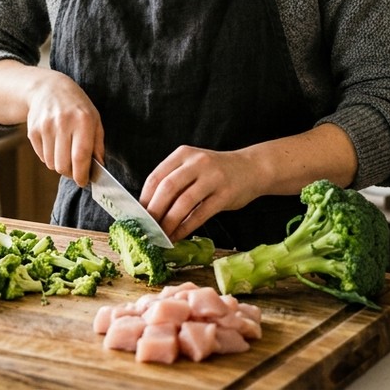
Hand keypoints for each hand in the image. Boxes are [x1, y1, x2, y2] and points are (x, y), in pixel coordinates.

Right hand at [23, 70, 104, 186]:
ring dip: (60, 165)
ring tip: (65, 153)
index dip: (82, 174)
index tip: (84, 182)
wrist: (48, 89)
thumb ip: (98, 144)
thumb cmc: (76, 106)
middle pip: (63, 165)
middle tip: (76, 170)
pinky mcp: (33, 131)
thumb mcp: (94, 119)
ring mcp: (45, 127)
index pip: (80, 156)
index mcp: (82, 120)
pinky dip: (50, 157)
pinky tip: (55, 145)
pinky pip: (42, 157)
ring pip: (52, 164)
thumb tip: (99, 167)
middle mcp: (62, 123)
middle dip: (71, 173)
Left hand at [139, 146, 260, 242]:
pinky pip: (200, 214)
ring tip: (161, 236)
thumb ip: (174, 180)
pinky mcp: (225, 194)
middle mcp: (197, 162)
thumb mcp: (193, 166)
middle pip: (167, 188)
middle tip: (147, 229)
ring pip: (183, 202)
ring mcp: (212, 178)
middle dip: (154, 212)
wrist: (252, 168)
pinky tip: (178, 236)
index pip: (156, 177)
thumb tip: (148, 207)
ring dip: (169, 223)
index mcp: (183, 154)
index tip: (138, 216)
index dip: (144, 198)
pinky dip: (186, 227)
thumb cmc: (216, 171)